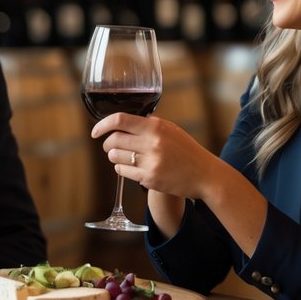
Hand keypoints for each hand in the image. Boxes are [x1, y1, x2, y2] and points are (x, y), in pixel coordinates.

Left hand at [93, 112, 267, 255]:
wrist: (205, 174)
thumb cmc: (186, 150)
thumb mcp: (170, 130)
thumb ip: (148, 126)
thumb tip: (121, 124)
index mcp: (156, 126)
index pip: (120, 120)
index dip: (102, 125)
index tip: (95, 131)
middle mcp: (152, 143)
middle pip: (114, 140)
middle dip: (107, 144)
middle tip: (109, 146)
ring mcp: (151, 162)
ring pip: (115, 157)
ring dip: (113, 157)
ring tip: (121, 156)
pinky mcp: (150, 178)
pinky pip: (123, 171)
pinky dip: (121, 168)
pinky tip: (128, 166)